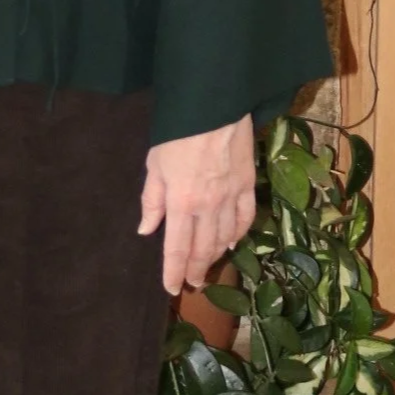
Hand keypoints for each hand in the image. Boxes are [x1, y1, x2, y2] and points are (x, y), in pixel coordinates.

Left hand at [138, 116, 255, 296]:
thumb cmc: (176, 133)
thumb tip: (146, 230)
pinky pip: (246, 218)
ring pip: (225, 238)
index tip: (171, 288)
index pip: (177, 249)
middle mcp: (207, 207)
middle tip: (192, 283)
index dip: (173, 272)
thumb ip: (151, 201)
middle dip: (196, 270)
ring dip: (216, 255)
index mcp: (180, 203)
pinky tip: (233, 241)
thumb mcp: (154, 166)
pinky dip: (239, 233)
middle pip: (203, 249)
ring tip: (208, 266)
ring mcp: (230, 197)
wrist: (212, 107)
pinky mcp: (247, 185)